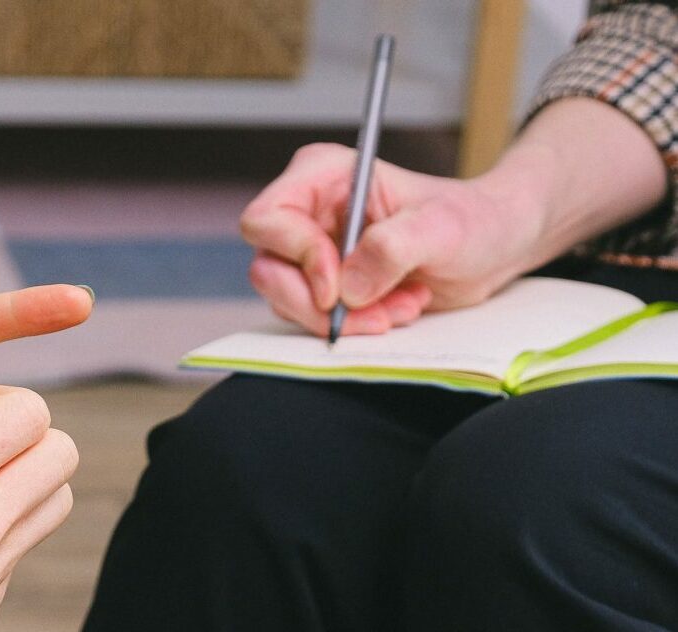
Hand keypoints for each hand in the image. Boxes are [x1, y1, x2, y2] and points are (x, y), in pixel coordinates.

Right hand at [240, 142, 542, 336]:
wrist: (492, 247)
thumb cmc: (471, 221)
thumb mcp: (441, 228)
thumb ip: (393, 248)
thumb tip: (348, 286)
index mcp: (323, 176)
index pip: (267, 220)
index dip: (297, 258)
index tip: (339, 287)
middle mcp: (308, 213)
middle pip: (268, 271)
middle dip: (320, 305)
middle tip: (375, 312)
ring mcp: (312, 253)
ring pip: (288, 302)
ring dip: (345, 320)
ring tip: (400, 305)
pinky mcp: (325, 287)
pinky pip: (313, 320)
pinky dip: (354, 327)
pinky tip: (395, 310)